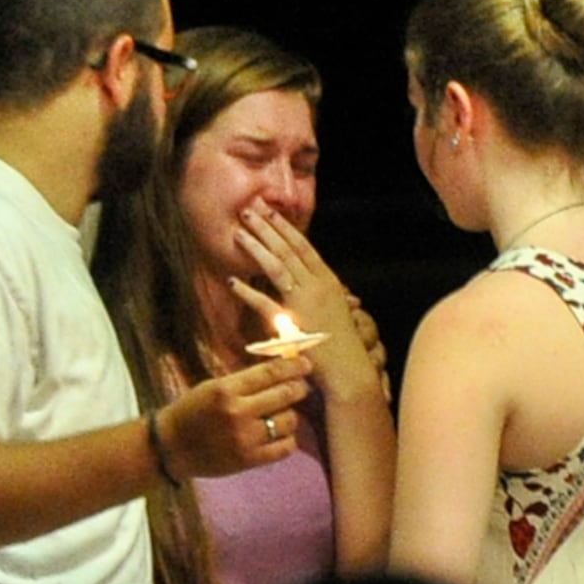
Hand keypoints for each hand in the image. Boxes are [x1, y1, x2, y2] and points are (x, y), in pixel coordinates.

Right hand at [160, 356, 316, 479]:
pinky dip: (288, 438)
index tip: (306, 365)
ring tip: (283, 413)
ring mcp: (245, 438)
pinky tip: (280, 434)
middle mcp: (238, 412)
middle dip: (299, 388)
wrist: (169, 448)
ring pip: (289, 421)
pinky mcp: (250, 460)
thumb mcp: (212, 387)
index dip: (293, 367)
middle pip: (285, 395)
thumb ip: (245, 382)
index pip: (269, 373)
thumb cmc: (191, 413)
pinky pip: (285, 447)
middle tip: (301, 387)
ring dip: (291, 415)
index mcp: (226, 389)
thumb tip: (281, 372)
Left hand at [231, 207, 385, 403]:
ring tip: (239, 231)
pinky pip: (265, 304)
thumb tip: (314, 280)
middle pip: (289, 250)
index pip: (305, 247)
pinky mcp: (293, 324)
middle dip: (268, 229)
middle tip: (249, 210)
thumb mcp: (338, 312)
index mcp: (330, 283)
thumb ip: (324, 294)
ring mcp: (306, 304)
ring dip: (257, 247)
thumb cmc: (345, 345)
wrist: (350, 373)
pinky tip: (232, 281)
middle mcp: (318, 287)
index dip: (286, 228)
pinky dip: (248, 292)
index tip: (271, 212)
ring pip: (277, 267)